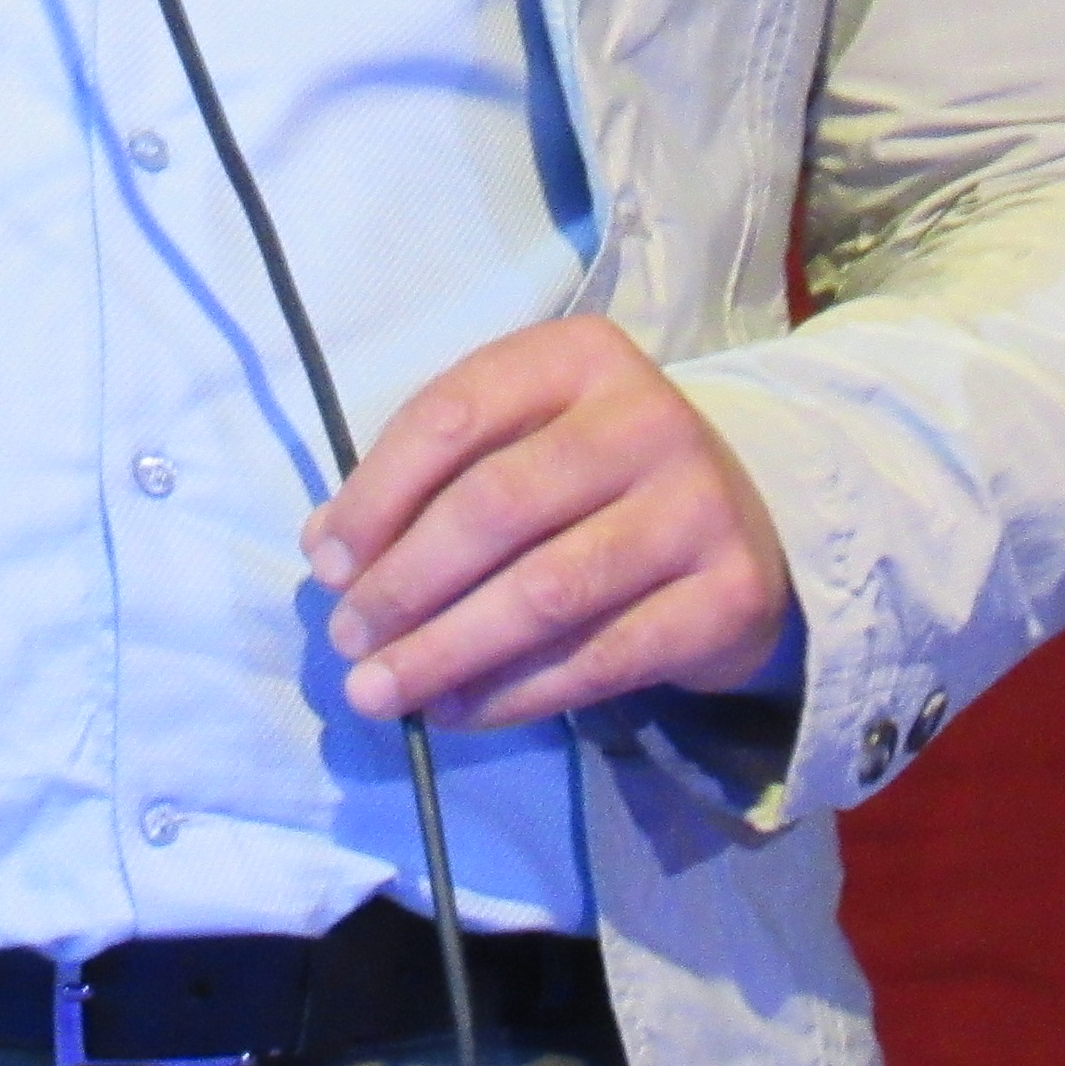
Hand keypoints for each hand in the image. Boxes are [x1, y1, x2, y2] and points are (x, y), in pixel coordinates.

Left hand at [299, 316, 792, 727]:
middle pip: (495, 505)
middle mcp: (645, 416)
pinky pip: (599, 657)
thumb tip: (326, 551)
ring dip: (447, 649)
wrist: (739, 530)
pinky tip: (457, 709)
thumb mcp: (515, 447)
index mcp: (577, 356)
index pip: (453, 416)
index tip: (325, 565)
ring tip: (382, 689)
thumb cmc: (593, 482)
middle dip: (405, 583)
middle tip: (347, 639)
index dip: (377, 496)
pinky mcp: (727, 593)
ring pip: (545, 591)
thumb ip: (423, 483)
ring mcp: (696, 504)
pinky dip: (514, 692)